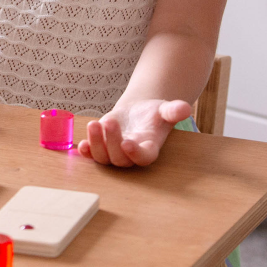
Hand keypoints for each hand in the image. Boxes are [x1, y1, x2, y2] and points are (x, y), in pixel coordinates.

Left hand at [77, 99, 191, 166]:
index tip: (126, 142)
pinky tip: (81, 144)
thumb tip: (185, 108)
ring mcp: (114, 152)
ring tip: (94, 124)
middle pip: (119, 158)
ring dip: (96, 144)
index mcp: (148, 148)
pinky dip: (85, 152)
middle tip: (110, 122)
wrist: (138, 112)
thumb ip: (174, 110)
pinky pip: (91, 155)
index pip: (143, 158)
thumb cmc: (154, 113)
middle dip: (112, 142)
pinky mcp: (101, 146)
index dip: (134, 154)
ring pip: (103, 158)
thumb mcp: (165, 109)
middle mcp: (130, 154)